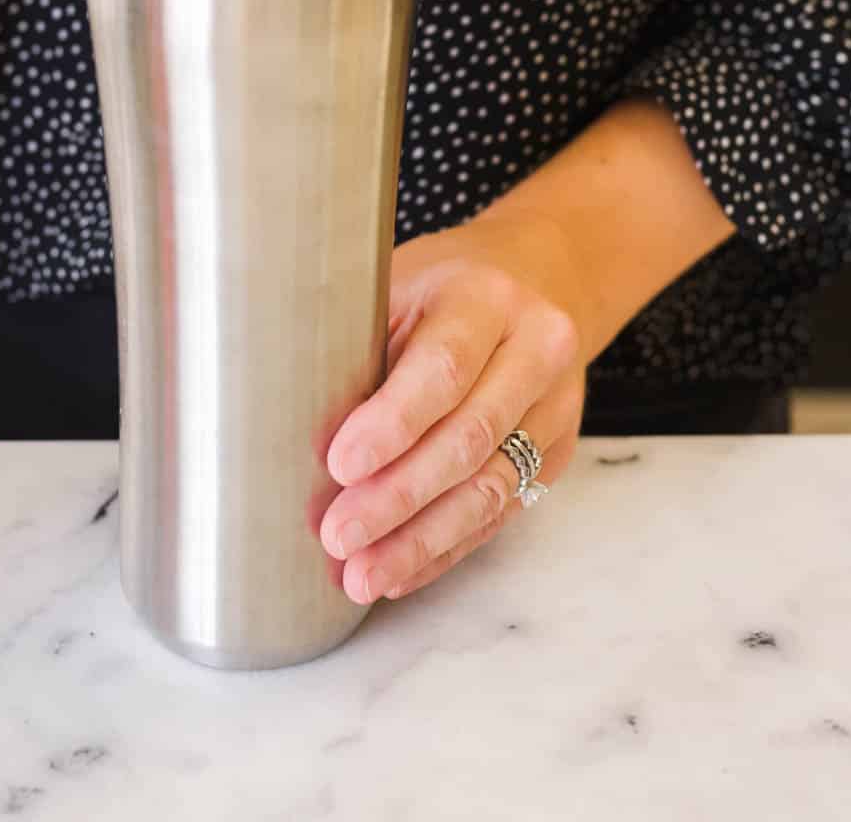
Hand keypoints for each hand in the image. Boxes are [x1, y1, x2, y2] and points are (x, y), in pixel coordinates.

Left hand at [320, 223, 584, 603]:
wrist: (537, 277)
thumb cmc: (444, 285)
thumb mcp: (401, 284)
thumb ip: (364, 346)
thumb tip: (294, 426)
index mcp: (487, 299)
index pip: (445, 369)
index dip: (392, 424)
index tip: (339, 466)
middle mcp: (535, 351)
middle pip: (468, 439)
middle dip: (398, 497)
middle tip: (339, 535)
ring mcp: (555, 407)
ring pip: (489, 489)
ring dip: (420, 541)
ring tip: (363, 574)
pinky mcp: (556, 453)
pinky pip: (500, 513)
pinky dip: (444, 548)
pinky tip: (400, 571)